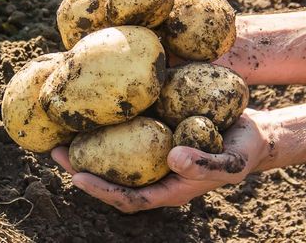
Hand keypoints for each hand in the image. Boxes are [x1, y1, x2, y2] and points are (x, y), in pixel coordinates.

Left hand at [51, 110, 273, 212]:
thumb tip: (172, 159)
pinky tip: (85, 107)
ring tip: (58, 131)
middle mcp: (152, 173)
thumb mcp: (231, 160)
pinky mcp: (149, 132)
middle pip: (109, 177)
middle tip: (55, 152)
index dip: (102, 190)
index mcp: (167, 188)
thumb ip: (205, 163)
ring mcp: (148, 152)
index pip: (128, 197)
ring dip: (84, 145)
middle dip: (80, 168)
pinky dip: (102, 124)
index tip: (77, 177)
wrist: (250, 131)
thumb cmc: (243, 150)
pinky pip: (121, 131)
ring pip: (110, 154)